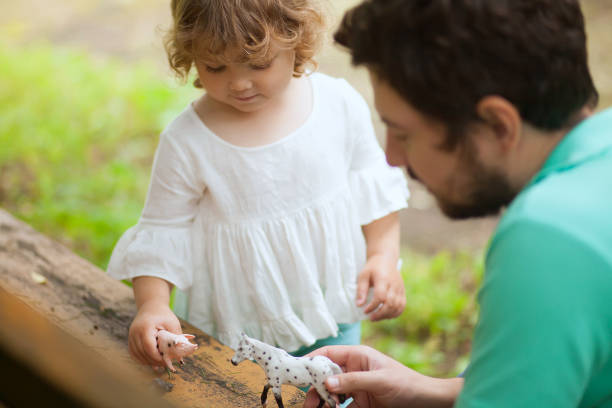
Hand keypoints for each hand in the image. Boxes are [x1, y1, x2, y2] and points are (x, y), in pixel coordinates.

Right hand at [128, 300, 181, 367]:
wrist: (151, 306)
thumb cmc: (164, 315)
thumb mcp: (172, 324)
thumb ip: (175, 339)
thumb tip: (180, 357)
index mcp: (145, 328)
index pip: (149, 347)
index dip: (157, 357)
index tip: (167, 361)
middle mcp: (135, 332)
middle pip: (142, 353)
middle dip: (154, 361)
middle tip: (165, 365)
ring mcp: (131, 336)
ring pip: (137, 355)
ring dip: (148, 362)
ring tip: (160, 364)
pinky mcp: (130, 339)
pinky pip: (134, 353)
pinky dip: (142, 359)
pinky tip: (151, 362)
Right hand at [302, 346, 462, 407]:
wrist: (428, 402)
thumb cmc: (407, 384)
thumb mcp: (379, 380)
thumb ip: (353, 380)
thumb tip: (327, 382)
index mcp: (358, 356)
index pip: (329, 354)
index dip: (312, 361)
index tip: (296, 372)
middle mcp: (355, 370)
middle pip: (326, 376)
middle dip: (314, 388)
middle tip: (306, 403)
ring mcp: (357, 387)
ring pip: (332, 394)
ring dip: (322, 402)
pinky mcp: (362, 404)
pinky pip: (342, 407)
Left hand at [356, 253, 405, 320]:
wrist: (386, 259)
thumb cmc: (372, 268)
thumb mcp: (363, 275)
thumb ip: (361, 290)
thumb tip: (359, 305)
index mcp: (383, 278)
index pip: (381, 296)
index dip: (373, 306)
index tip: (365, 311)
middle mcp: (394, 284)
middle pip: (390, 303)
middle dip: (380, 314)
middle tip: (370, 318)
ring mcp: (400, 288)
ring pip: (398, 306)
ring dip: (387, 315)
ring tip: (376, 318)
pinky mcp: (403, 291)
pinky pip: (402, 305)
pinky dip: (395, 313)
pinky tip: (386, 315)